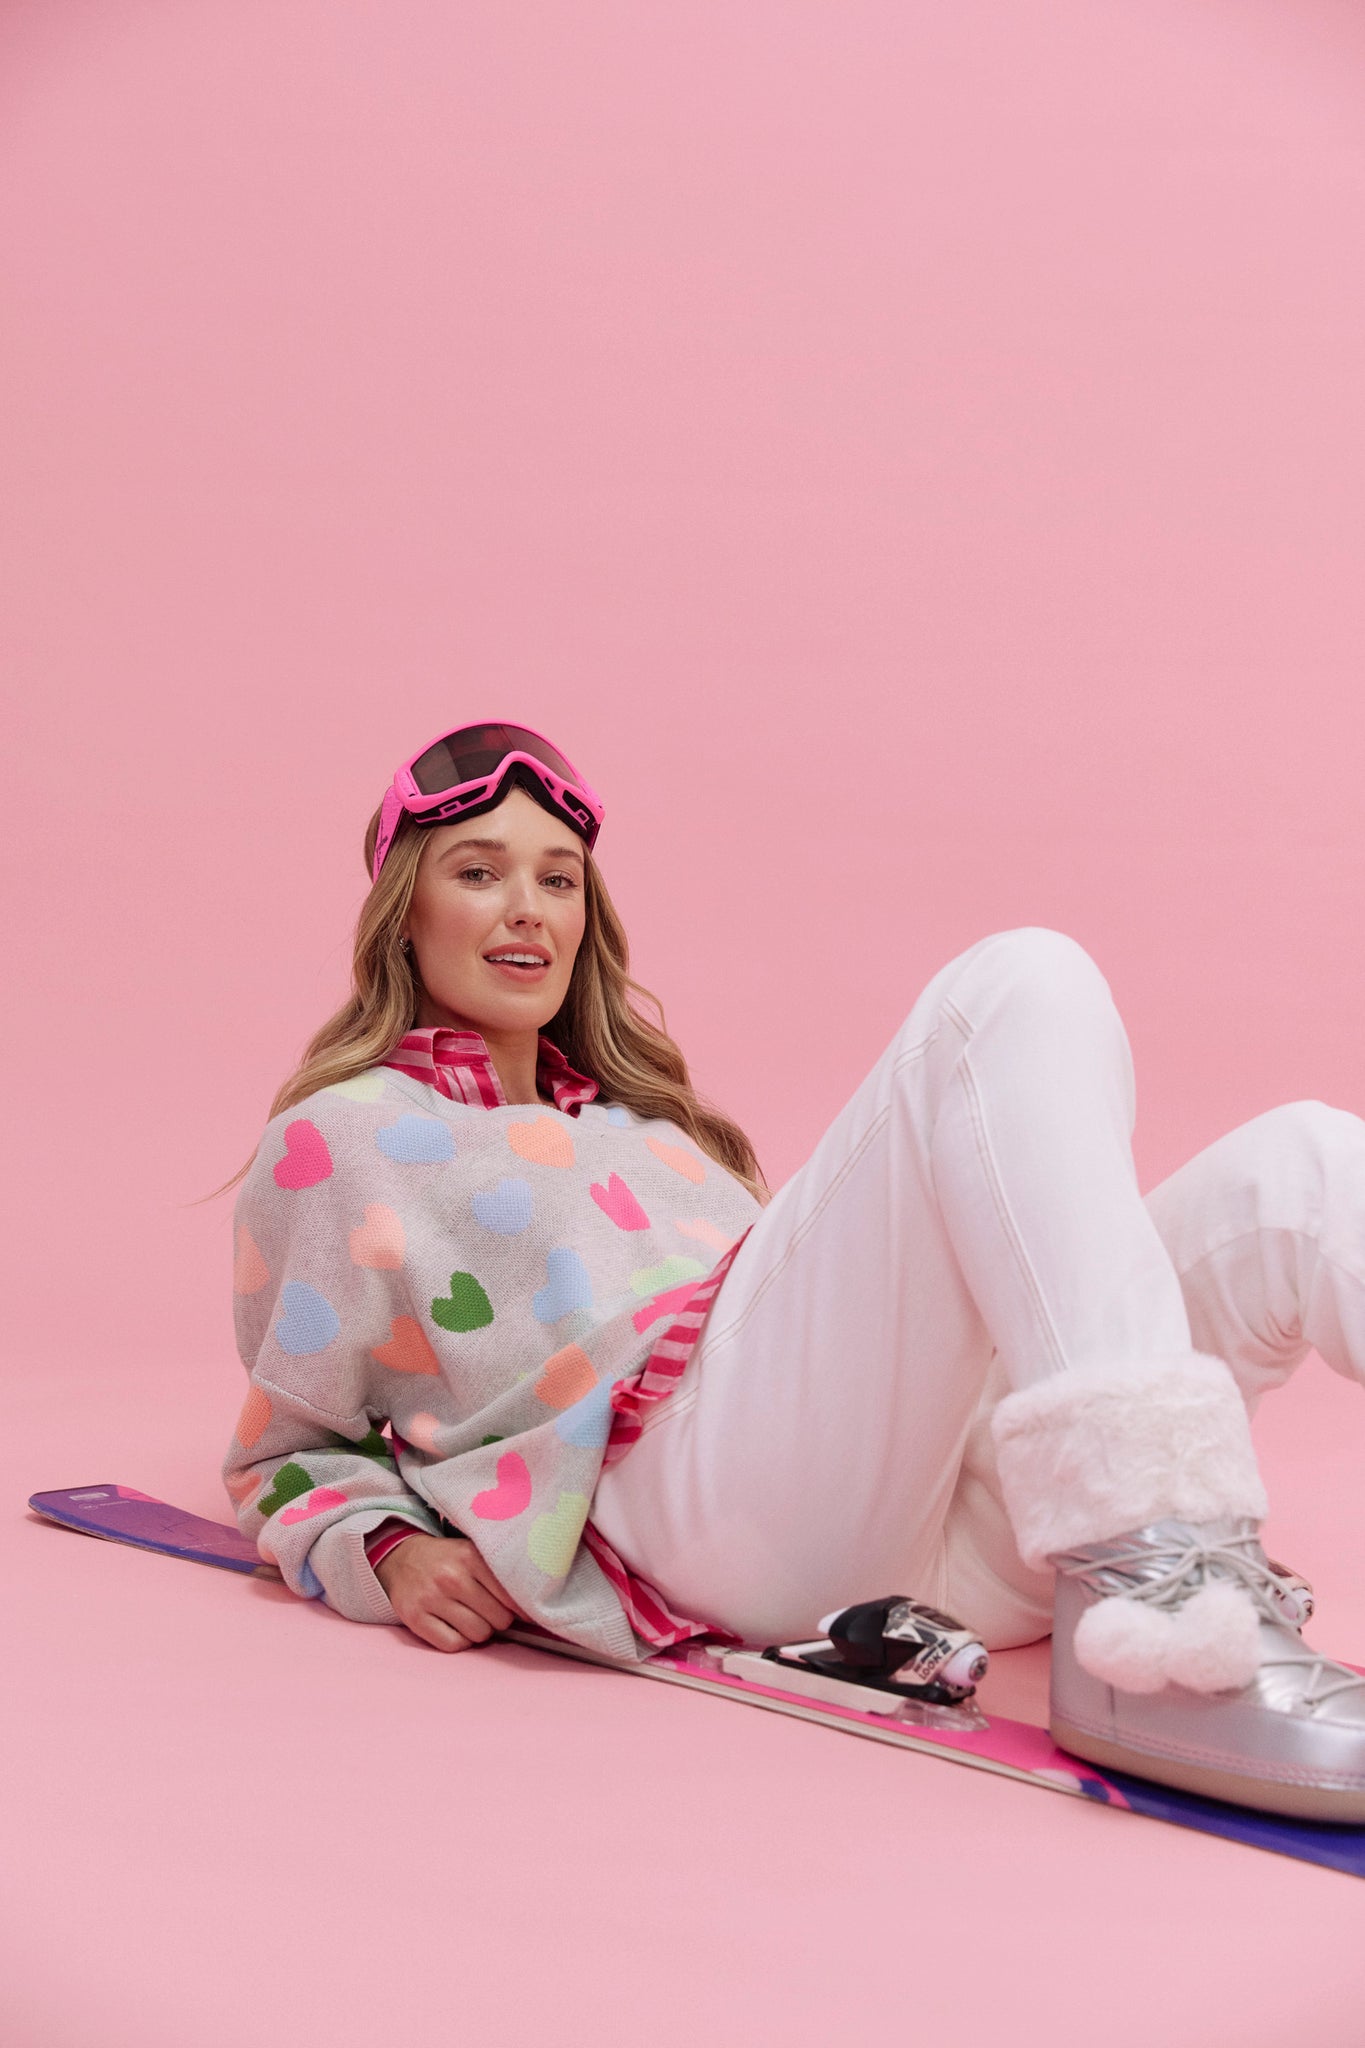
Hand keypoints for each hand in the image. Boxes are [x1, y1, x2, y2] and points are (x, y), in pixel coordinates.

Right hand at [374, 1533, 522, 1651]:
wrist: (402, 1558)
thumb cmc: (446, 1559)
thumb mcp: (472, 1552)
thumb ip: (498, 1572)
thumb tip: (531, 1604)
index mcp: (469, 1556)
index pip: (510, 1595)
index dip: (519, 1608)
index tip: (520, 1612)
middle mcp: (451, 1577)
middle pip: (498, 1619)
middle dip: (498, 1620)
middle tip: (490, 1612)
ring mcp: (431, 1598)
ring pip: (477, 1634)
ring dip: (479, 1631)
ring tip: (472, 1618)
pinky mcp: (415, 1618)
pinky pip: (452, 1645)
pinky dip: (459, 1642)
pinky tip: (455, 1628)